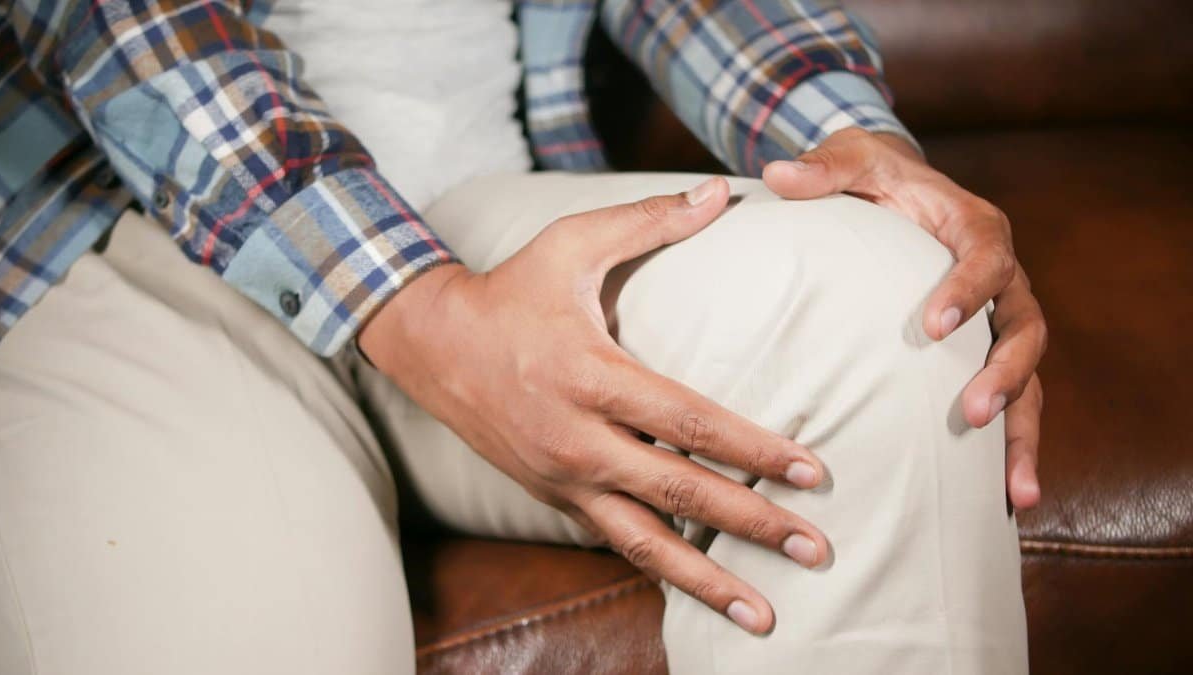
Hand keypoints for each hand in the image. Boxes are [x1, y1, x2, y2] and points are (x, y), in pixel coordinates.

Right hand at [359, 177, 828, 634]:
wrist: (432, 344)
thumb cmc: (511, 289)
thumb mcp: (572, 243)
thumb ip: (649, 220)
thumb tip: (722, 193)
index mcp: (590, 374)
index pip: (688, 422)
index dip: (754, 449)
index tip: (812, 472)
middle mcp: (577, 438)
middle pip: (679, 492)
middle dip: (753, 524)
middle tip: (817, 549)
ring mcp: (562, 477)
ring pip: (644, 542)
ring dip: (708, 582)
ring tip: (766, 616)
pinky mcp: (553, 496)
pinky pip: (614, 541)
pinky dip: (660, 570)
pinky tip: (704, 593)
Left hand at [761, 128, 1046, 510]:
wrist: (896, 185)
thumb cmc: (872, 174)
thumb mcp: (850, 160)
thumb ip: (822, 168)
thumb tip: (775, 172)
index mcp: (974, 228)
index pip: (986, 258)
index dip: (968, 290)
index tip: (935, 325)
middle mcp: (1002, 276)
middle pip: (1024, 327)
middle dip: (1006, 373)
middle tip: (975, 413)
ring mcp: (998, 319)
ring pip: (1029, 377)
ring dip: (1022, 432)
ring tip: (1014, 491)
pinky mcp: (984, 351)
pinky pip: (1010, 400)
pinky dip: (1009, 448)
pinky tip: (1003, 500)